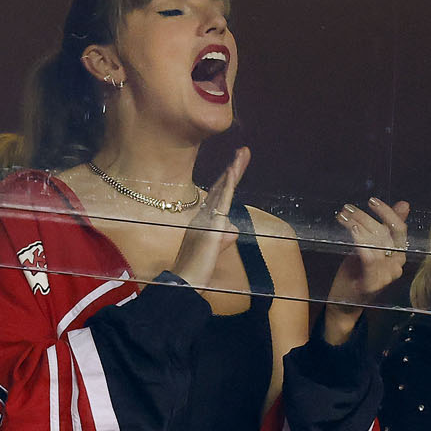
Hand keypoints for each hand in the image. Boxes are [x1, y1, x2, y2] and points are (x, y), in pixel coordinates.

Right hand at [170, 147, 248, 289]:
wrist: (186, 279)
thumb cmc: (197, 269)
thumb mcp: (214, 250)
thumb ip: (224, 238)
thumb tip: (233, 228)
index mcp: (204, 220)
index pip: (219, 196)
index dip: (228, 180)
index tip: (236, 165)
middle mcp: (204, 214)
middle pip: (222, 187)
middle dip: (234, 169)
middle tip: (244, 151)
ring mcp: (207, 218)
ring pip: (223, 190)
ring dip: (234, 171)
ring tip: (242, 154)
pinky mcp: (212, 224)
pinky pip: (222, 201)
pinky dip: (228, 185)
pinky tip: (233, 171)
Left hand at [322, 197, 408, 343]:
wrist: (344, 305)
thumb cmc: (356, 274)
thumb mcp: (371, 248)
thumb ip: (385, 229)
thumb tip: (404, 204)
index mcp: (398, 256)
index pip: (400, 229)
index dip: (388, 213)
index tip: (372, 201)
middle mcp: (396, 266)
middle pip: (385, 233)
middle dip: (365, 217)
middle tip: (347, 209)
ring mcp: (385, 277)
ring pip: (376, 243)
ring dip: (358, 225)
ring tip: (343, 217)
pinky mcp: (372, 284)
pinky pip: (370, 259)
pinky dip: (362, 242)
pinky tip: (352, 231)